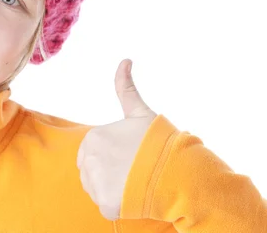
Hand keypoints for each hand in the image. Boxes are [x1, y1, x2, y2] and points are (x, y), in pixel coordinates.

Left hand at [77, 59, 156, 220]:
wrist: (177, 170)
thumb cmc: (158, 140)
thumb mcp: (139, 111)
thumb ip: (125, 87)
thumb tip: (125, 59)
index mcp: (93, 138)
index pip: (92, 153)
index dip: (111, 157)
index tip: (129, 157)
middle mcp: (89, 160)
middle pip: (92, 172)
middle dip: (109, 173)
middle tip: (133, 171)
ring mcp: (96, 183)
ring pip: (97, 190)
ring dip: (113, 189)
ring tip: (134, 182)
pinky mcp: (106, 204)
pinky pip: (107, 207)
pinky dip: (119, 205)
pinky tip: (134, 196)